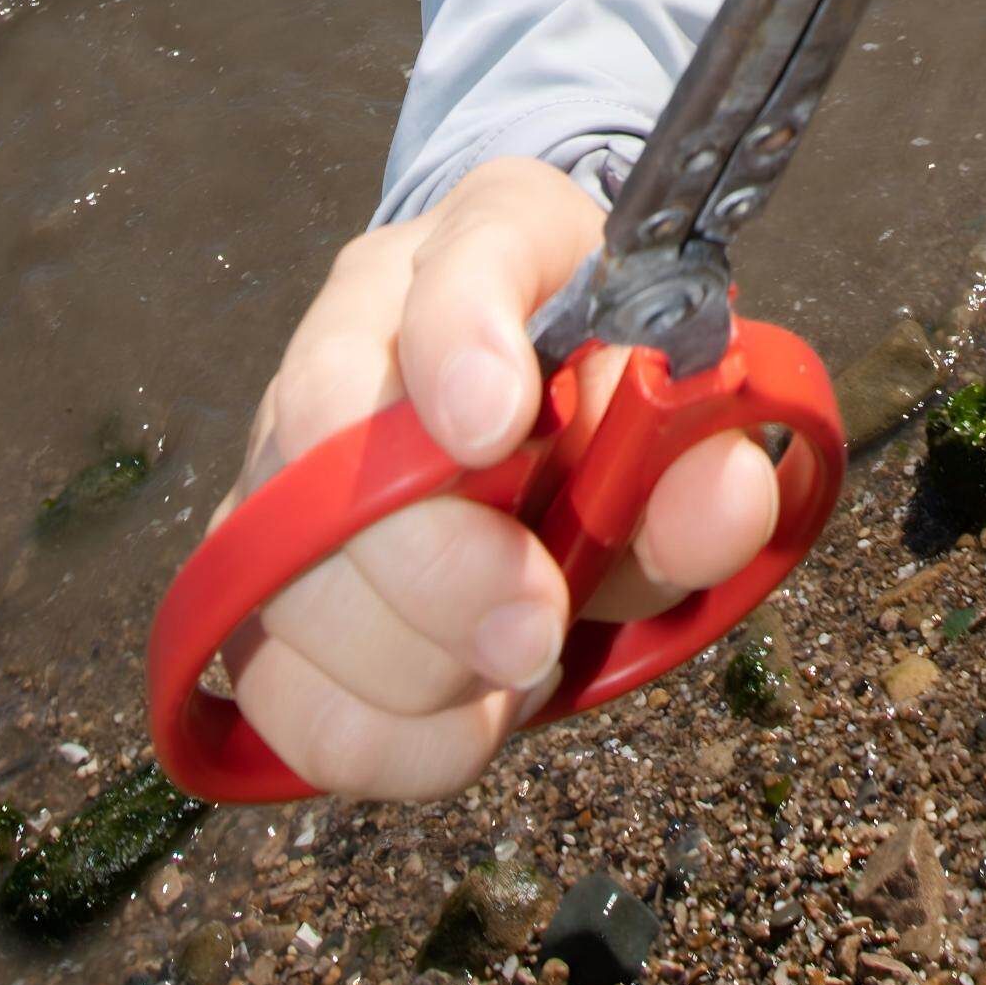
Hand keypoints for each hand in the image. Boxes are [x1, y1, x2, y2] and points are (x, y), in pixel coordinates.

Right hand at [220, 160, 781, 799]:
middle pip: (327, 445)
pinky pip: (279, 692)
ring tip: (521, 669)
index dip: (460, 345)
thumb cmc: (602, 373)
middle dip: (436, 566)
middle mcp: (352, 337)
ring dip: (419, 665)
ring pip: (291, 584)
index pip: (456, 266)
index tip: (497, 429)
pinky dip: (382, 737)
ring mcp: (280, 462)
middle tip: (537, 631)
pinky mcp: (255, 583)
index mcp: (478, 247)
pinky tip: (468, 716)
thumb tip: (730, 496)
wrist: (538, 390)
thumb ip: (700, 442)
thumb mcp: (673, 392)